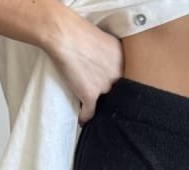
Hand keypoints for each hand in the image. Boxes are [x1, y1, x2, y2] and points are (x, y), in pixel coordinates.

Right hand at [42, 10, 124, 124]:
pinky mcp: (90, 95)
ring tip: (92, 111)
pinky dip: (84, 117)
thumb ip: (110, 57)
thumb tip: (105, 67)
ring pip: (104, 106)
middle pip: (118, 96)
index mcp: (123, 60)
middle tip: (103, 103)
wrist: (63, 34)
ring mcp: (105, 86)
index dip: (117, 88)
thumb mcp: (104, 41)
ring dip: (99, 109)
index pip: (126, 82)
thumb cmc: (78, 31)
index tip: (111, 92)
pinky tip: (81, 118)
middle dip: (110, 100)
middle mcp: (118, 75)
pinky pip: (89, 113)